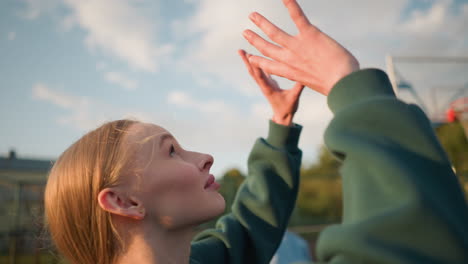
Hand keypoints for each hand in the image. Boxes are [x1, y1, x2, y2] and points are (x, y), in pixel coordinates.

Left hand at [238, 49, 303, 125]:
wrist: (283, 117)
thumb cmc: (288, 109)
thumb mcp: (294, 98)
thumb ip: (299, 87)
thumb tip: (305, 75)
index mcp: (269, 89)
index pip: (261, 77)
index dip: (256, 66)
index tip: (251, 56)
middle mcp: (264, 86)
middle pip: (253, 72)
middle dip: (247, 61)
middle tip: (240, 51)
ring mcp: (265, 85)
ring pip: (255, 71)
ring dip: (248, 62)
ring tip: (242, 51)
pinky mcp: (268, 84)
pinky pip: (261, 72)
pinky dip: (257, 64)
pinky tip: (254, 56)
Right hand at [242, 0, 359, 95]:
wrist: (342, 83)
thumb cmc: (337, 87)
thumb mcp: (319, 84)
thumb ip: (314, 76)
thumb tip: (322, 77)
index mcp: (290, 72)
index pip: (268, 66)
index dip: (257, 61)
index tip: (249, 57)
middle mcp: (289, 59)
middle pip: (266, 48)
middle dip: (254, 39)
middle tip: (245, 32)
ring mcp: (297, 46)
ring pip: (273, 32)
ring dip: (261, 22)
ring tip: (252, 15)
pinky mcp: (309, 34)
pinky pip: (297, 16)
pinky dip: (290, 4)